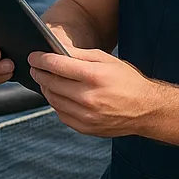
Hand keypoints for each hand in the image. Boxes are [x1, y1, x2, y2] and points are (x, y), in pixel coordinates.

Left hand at [28, 46, 163, 137]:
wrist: (146, 110)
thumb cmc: (127, 80)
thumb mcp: (107, 60)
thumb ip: (80, 55)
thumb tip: (56, 50)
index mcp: (94, 76)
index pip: (56, 65)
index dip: (40, 59)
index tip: (33, 56)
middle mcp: (88, 97)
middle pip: (51, 83)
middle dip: (39, 72)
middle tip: (34, 67)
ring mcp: (86, 116)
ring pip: (53, 99)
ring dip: (45, 88)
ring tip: (45, 80)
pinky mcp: (85, 128)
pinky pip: (61, 113)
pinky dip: (56, 103)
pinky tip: (59, 95)